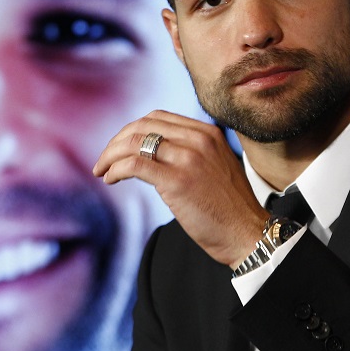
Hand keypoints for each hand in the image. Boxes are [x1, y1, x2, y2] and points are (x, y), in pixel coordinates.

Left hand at [92, 110, 269, 267]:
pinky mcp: (177, 181)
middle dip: (116, 141)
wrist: (247, 233)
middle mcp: (198, 140)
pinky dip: (116, 169)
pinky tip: (111, 179)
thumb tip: (157, 153)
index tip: (120, 147)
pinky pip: (135, 165)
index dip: (133, 130)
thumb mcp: (216, 166)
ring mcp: (188, 158)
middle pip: (143, 125)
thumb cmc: (230, 209)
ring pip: (134, 142)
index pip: (159, 118)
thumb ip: (193, 153)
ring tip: (102, 171)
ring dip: (110, 155)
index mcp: (207, 133)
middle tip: (104, 160)